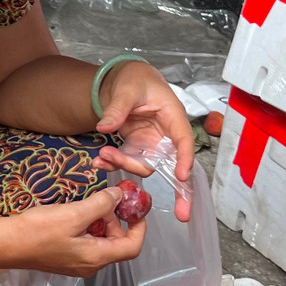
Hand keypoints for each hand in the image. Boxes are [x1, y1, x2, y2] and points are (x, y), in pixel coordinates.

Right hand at [0, 188, 146, 276]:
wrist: (3, 244)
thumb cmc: (37, 231)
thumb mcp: (74, 213)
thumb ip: (102, 204)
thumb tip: (119, 196)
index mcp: (96, 258)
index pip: (132, 247)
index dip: (139, 226)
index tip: (137, 206)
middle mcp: (90, 265)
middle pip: (118, 243)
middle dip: (118, 219)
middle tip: (109, 198)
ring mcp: (77, 262)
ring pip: (102, 240)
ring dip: (102, 220)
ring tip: (91, 202)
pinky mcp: (65, 257)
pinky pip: (87, 241)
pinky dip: (88, 225)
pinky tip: (77, 211)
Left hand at [94, 60, 195, 221]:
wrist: (124, 80)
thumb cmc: (135, 79)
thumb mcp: (126, 88)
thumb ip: (117, 108)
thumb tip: (105, 127)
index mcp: (172, 116)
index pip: (184, 140)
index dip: (185, 159)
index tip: (183, 177)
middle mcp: (166, 135)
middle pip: (169, 163)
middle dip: (166, 184)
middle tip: (170, 206)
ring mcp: (152, 144)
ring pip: (145, 166)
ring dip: (124, 166)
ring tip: (103, 157)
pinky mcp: (137, 148)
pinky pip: (129, 163)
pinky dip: (114, 164)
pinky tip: (99, 161)